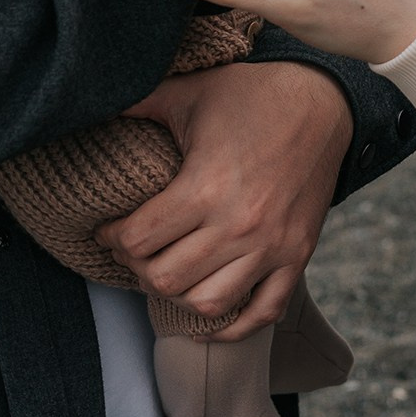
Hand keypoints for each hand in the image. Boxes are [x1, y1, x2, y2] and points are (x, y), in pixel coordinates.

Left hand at [96, 60, 349, 341]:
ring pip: (207, 304)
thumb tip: (91, 100)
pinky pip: (262, 313)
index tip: (108, 230)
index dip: (112, 238)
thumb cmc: (253, 94)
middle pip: (165, 279)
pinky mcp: (297, 256)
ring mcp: (272, 246)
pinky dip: (232, 325)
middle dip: (137, 268)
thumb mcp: (191, 91)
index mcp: (206, 187)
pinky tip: (206, 317)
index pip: (138, 240)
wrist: (324, 102)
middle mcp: (239, 225)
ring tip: (168, 272)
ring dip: (177, 296)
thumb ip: (139, 102)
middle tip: (134, 250)